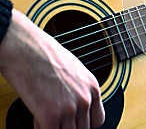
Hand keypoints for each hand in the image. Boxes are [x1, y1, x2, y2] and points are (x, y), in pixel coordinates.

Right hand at [0, 9, 104, 128]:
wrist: (25, 47)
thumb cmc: (44, 54)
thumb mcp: (74, 70)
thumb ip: (79, 89)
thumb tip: (75, 104)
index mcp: (92, 86)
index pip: (98, 120)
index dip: (83, 124)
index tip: (72, 122)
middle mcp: (85, 98)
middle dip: (67, 126)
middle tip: (55, 118)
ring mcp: (69, 108)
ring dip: (54, 127)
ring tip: (43, 115)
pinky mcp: (51, 115)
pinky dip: (40, 128)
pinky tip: (35, 118)